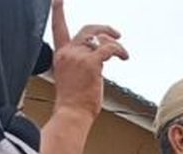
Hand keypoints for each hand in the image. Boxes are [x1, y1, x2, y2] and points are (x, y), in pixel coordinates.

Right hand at [50, 0, 128, 121]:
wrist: (71, 113)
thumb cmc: (73, 101)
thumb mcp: (71, 77)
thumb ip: (80, 63)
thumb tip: (98, 58)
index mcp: (61, 55)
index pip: (58, 28)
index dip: (58, 11)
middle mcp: (68, 52)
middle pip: (88, 30)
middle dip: (104, 29)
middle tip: (116, 34)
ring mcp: (79, 57)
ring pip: (102, 39)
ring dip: (115, 43)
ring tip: (122, 53)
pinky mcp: (91, 63)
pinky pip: (110, 49)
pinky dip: (120, 51)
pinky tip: (124, 57)